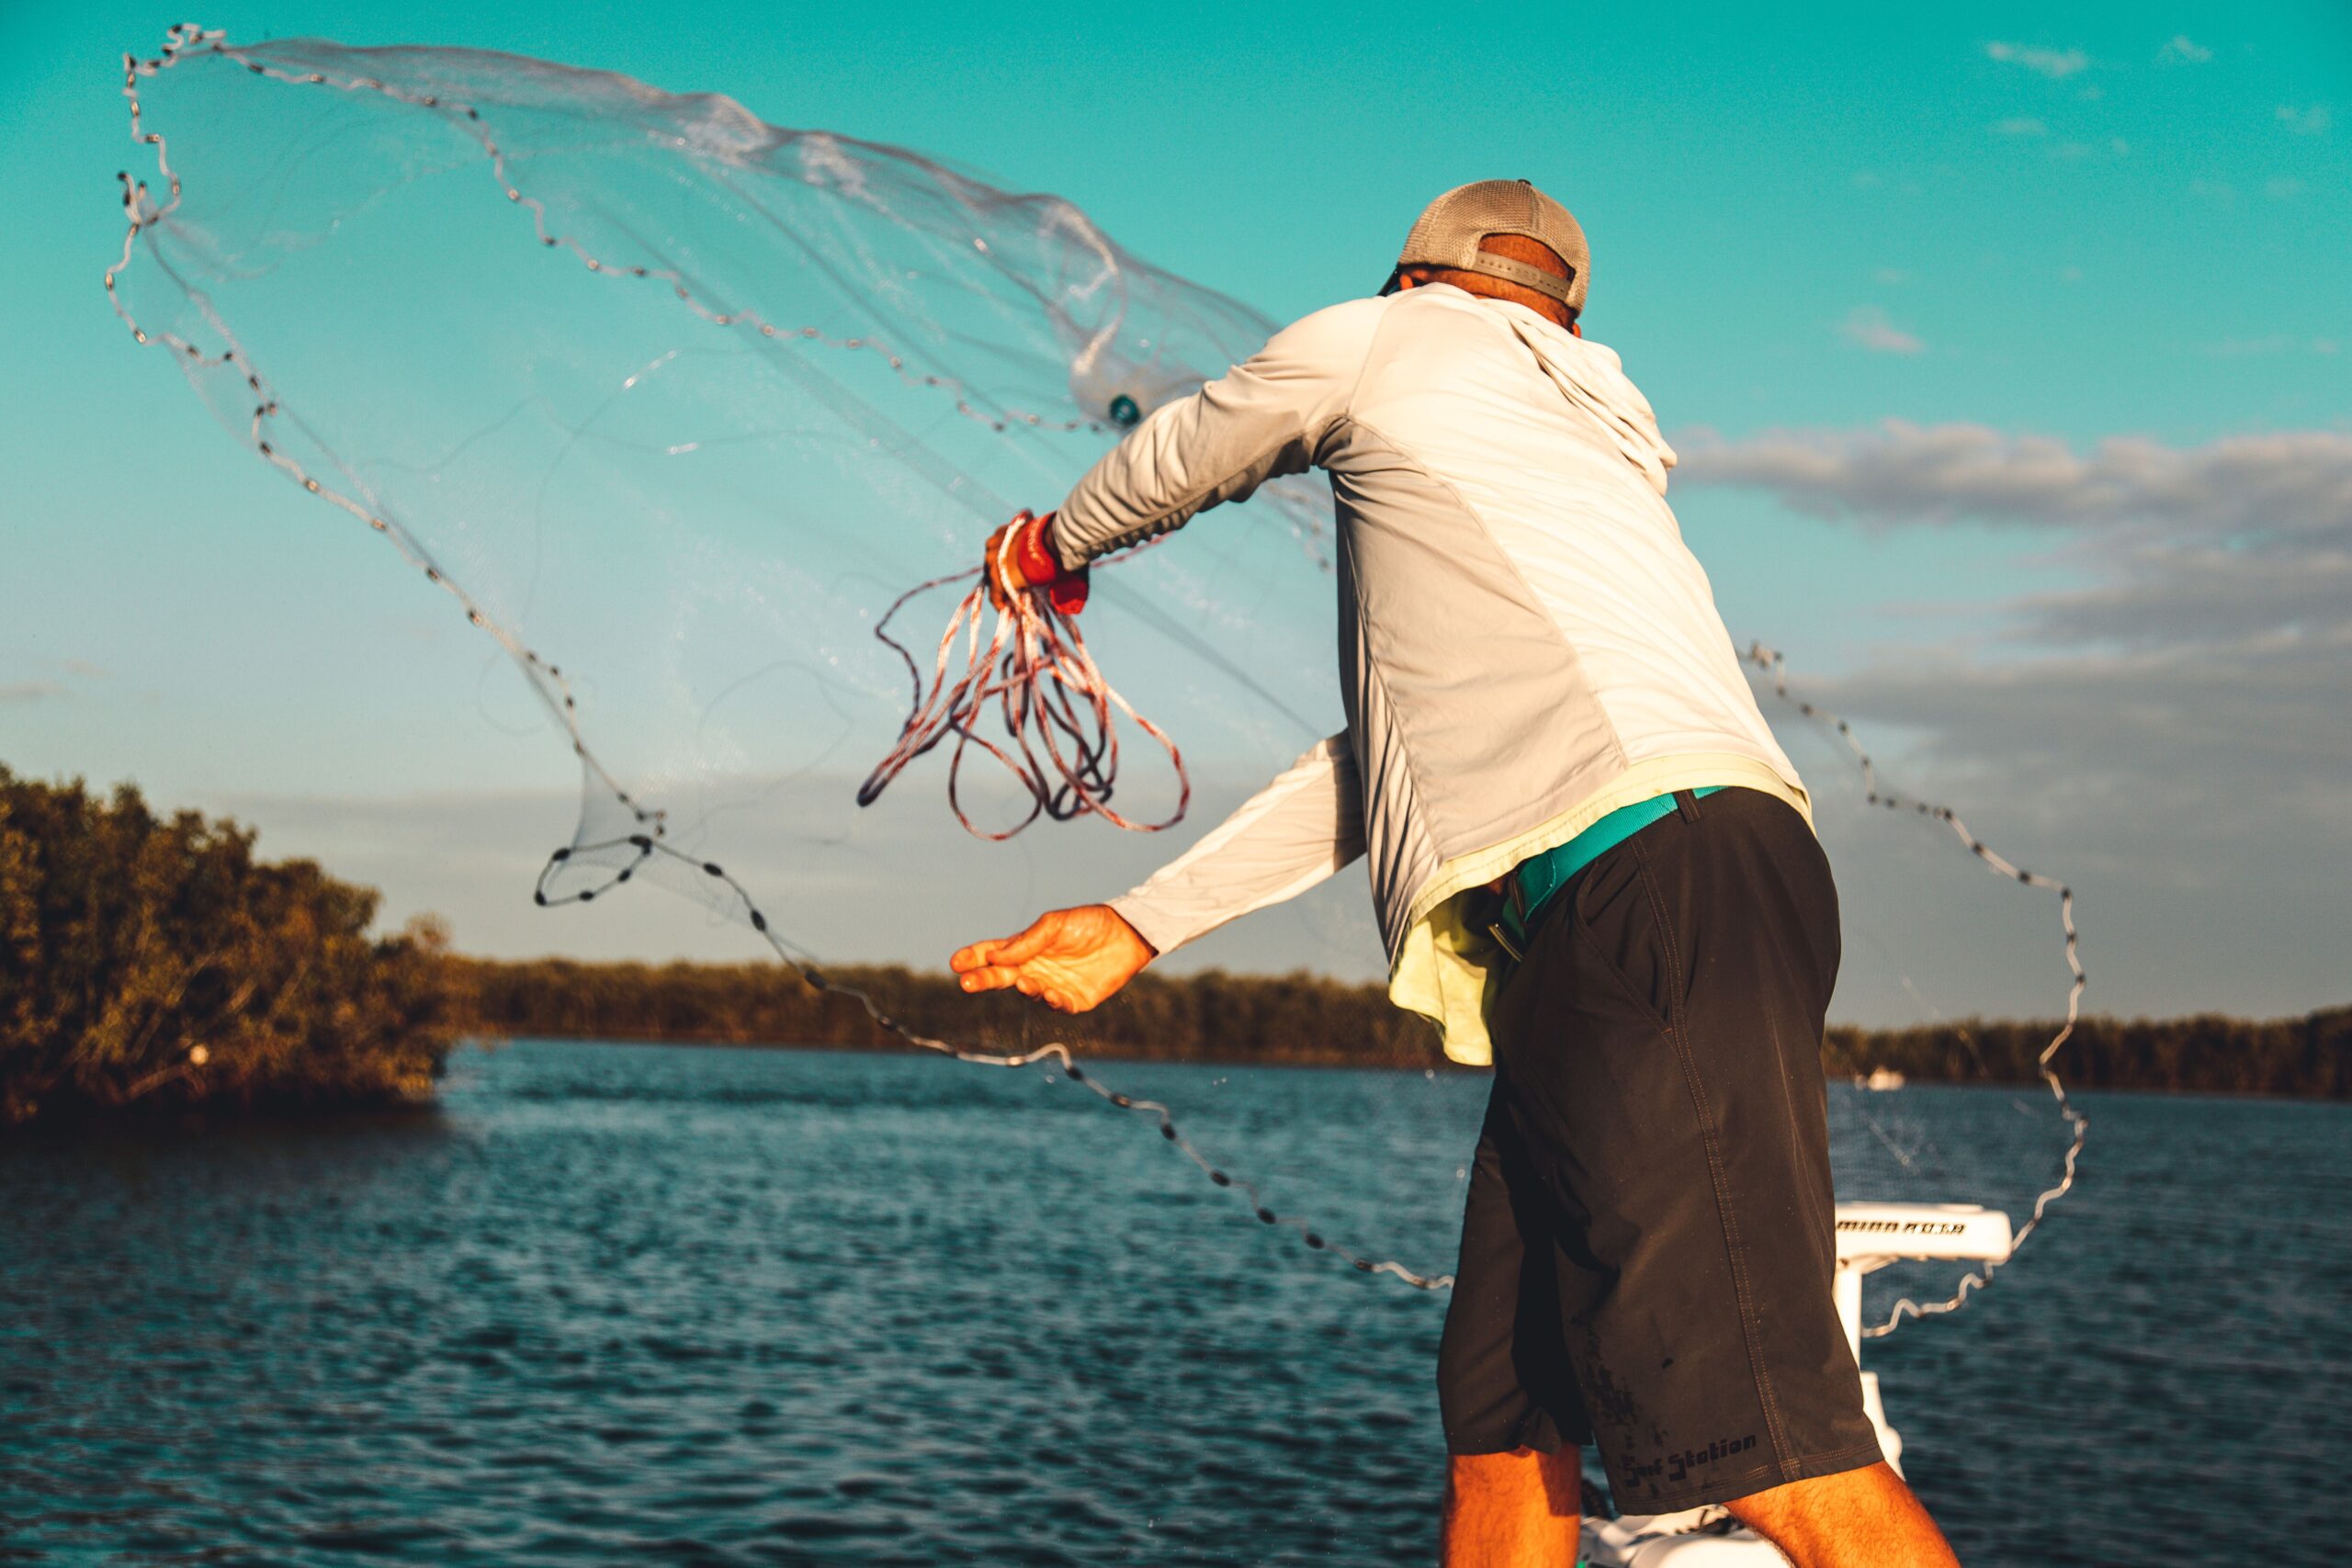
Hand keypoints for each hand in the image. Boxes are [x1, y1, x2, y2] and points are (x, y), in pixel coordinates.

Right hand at [950, 904, 1154, 1012]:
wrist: (1127, 934)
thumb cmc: (1088, 923)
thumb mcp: (1054, 924)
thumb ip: (1026, 941)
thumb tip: (995, 957)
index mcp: (1026, 948)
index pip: (993, 953)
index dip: (974, 957)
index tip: (955, 962)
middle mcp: (1034, 968)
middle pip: (1001, 977)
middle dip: (982, 980)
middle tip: (965, 983)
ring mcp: (1052, 985)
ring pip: (1027, 992)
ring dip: (1022, 988)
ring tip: (1022, 980)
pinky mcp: (1073, 1000)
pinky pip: (1056, 1005)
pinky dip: (1050, 1000)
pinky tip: (1049, 992)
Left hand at [983, 510, 1086, 614]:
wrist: (1051, 542)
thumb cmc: (1054, 539)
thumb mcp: (1043, 540)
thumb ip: (1042, 550)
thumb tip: (1060, 564)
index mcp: (1006, 531)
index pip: (998, 548)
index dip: (1004, 562)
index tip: (1012, 571)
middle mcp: (995, 543)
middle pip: (992, 563)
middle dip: (1001, 575)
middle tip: (1011, 586)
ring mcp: (993, 561)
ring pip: (992, 580)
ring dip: (1001, 590)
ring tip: (1009, 601)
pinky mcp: (996, 577)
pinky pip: (994, 595)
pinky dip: (1000, 603)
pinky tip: (1007, 610)